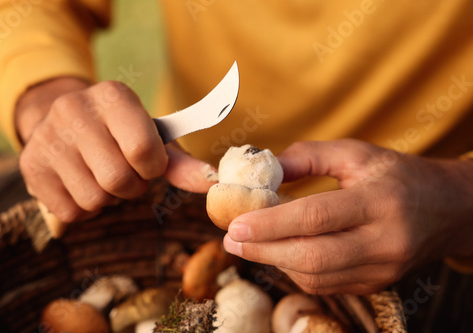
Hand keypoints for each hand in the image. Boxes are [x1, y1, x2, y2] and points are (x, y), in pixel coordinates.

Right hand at [17, 77, 214, 221]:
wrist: (67, 123)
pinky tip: (81, 183)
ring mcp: (47, 137)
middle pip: (119, 180)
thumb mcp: (152, 139)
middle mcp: (74, 109)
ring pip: (94, 199)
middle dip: (132, 186)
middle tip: (126, 172)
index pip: (143, 150)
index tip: (148, 162)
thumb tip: (213, 182)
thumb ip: (181, 163)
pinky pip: (71, 212)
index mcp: (113, 96)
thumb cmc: (121, 133)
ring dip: (108, 198)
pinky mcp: (30, 166)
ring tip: (101, 175)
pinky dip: (85, 209)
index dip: (152, 168)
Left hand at [223, 139, 472, 293]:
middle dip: (264, 250)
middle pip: (313, 257)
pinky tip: (279, 253)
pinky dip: (296, 271)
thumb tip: (263, 169)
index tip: (235, 224)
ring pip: (317, 277)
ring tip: (248, 245)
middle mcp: (385, 241)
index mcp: (380, 201)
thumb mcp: (355, 153)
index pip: (316, 217)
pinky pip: (327, 285)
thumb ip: (307, 156)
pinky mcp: (377, 284)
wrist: (446, 209)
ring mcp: (383, 270)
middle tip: (231, 240)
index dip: (271, 224)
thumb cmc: (395, 174)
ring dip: (275, 262)